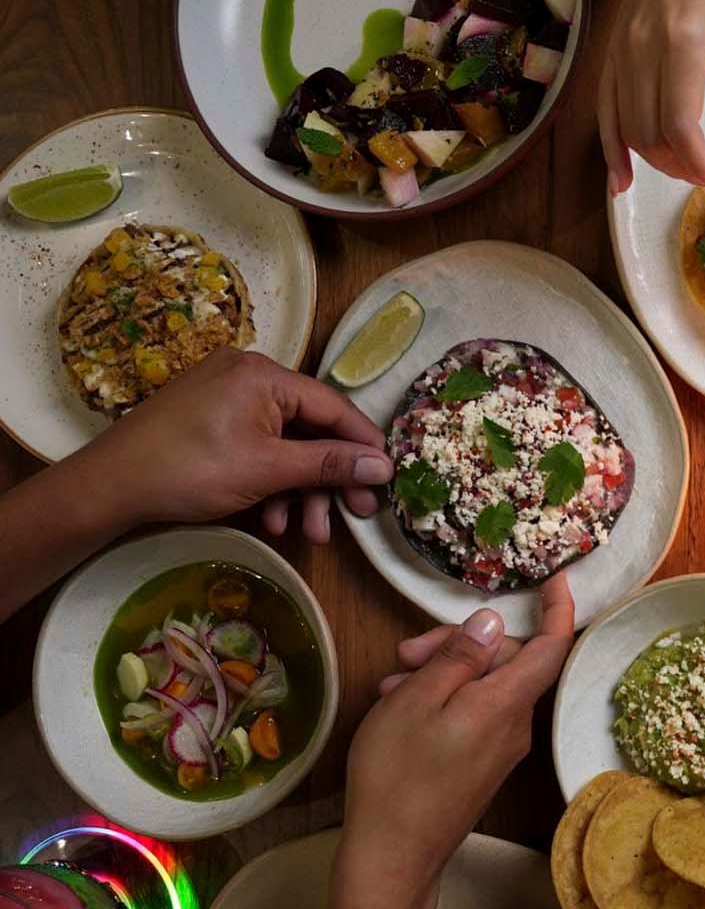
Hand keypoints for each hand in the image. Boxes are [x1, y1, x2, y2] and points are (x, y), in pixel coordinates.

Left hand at [74, 347, 391, 541]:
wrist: (110, 487)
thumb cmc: (191, 469)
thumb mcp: (269, 469)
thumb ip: (330, 464)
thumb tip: (385, 466)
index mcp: (265, 374)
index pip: (334, 406)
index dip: (364, 445)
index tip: (388, 479)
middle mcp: (249, 377)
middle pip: (310, 430)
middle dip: (329, 481)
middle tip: (354, 516)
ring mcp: (228, 399)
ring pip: (285, 447)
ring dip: (300, 492)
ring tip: (307, 533)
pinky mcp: (213, 423)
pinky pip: (259, 449)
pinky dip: (271, 484)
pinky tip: (273, 520)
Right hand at [333, 575, 575, 908]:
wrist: (393, 854)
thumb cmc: (397, 773)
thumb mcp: (418, 699)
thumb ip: (460, 657)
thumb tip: (495, 622)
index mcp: (508, 703)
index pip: (552, 646)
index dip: (559, 609)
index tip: (555, 579)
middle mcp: (516, 725)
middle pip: (508, 662)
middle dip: (461, 645)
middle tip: (405, 652)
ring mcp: (502, 748)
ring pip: (486, 688)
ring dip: (443, 674)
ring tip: (392, 685)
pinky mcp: (484, 765)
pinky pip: (475, 715)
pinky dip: (444, 701)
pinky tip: (402, 708)